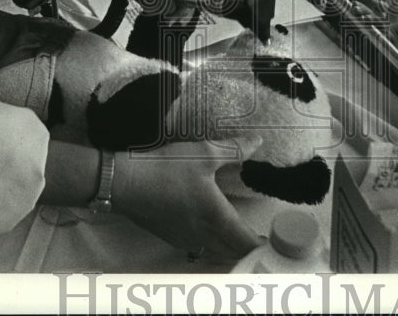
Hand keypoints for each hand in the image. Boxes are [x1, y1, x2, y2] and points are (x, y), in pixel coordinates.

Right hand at [111, 137, 262, 259]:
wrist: (124, 182)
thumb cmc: (166, 168)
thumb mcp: (204, 152)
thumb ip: (234, 150)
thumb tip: (258, 144)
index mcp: (217, 217)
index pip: (246, 243)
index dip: (262, 246)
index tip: (274, 241)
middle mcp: (203, 235)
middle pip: (233, 252)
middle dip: (248, 248)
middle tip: (261, 239)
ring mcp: (184, 238)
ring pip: (215, 251)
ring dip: (229, 248)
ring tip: (239, 236)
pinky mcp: (169, 235)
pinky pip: (198, 246)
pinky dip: (210, 244)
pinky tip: (208, 228)